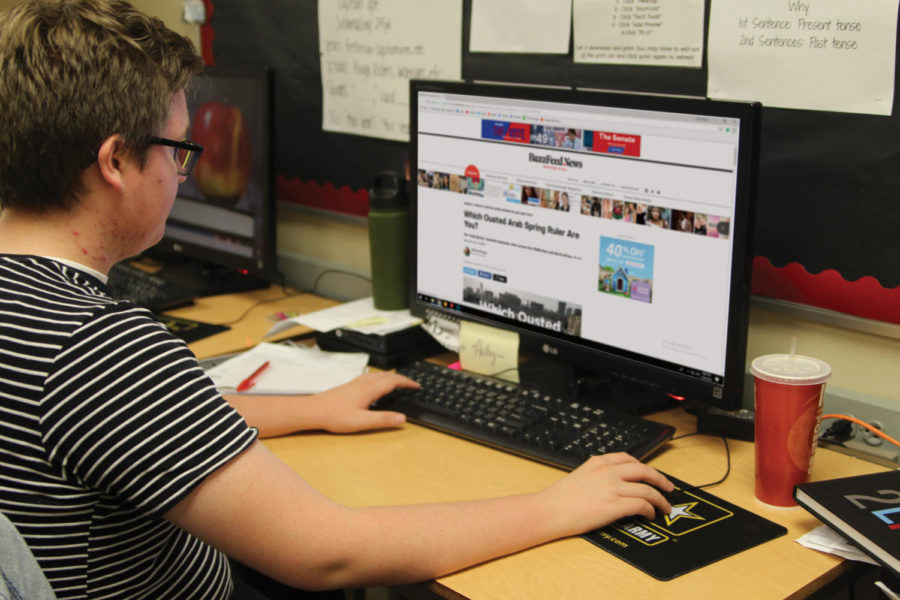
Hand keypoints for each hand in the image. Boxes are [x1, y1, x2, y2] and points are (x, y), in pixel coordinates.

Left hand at [306, 371, 418, 432]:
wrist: (314, 410)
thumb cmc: (335, 416)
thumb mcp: (362, 422)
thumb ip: (383, 420)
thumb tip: (402, 418)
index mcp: (369, 389)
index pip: (393, 381)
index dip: (407, 382)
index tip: (416, 386)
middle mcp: (363, 383)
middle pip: (387, 375)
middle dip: (401, 378)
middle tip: (411, 384)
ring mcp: (355, 382)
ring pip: (378, 375)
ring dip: (390, 377)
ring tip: (397, 382)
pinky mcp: (349, 385)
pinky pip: (369, 377)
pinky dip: (379, 378)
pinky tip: (375, 383)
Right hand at [537, 453, 673, 536]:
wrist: (547, 511)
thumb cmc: (558, 499)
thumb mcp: (578, 475)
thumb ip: (596, 474)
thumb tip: (612, 483)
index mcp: (598, 462)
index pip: (628, 458)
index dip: (645, 467)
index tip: (651, 474)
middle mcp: (607, 471)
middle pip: (644, 470)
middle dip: (660, 479)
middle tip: (668, 487)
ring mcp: (611, 488)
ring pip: (647, 489)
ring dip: (660, 499)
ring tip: (665, 507)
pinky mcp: (613, 505)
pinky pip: (642, 504)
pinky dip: (651, 510)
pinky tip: (650, 514)